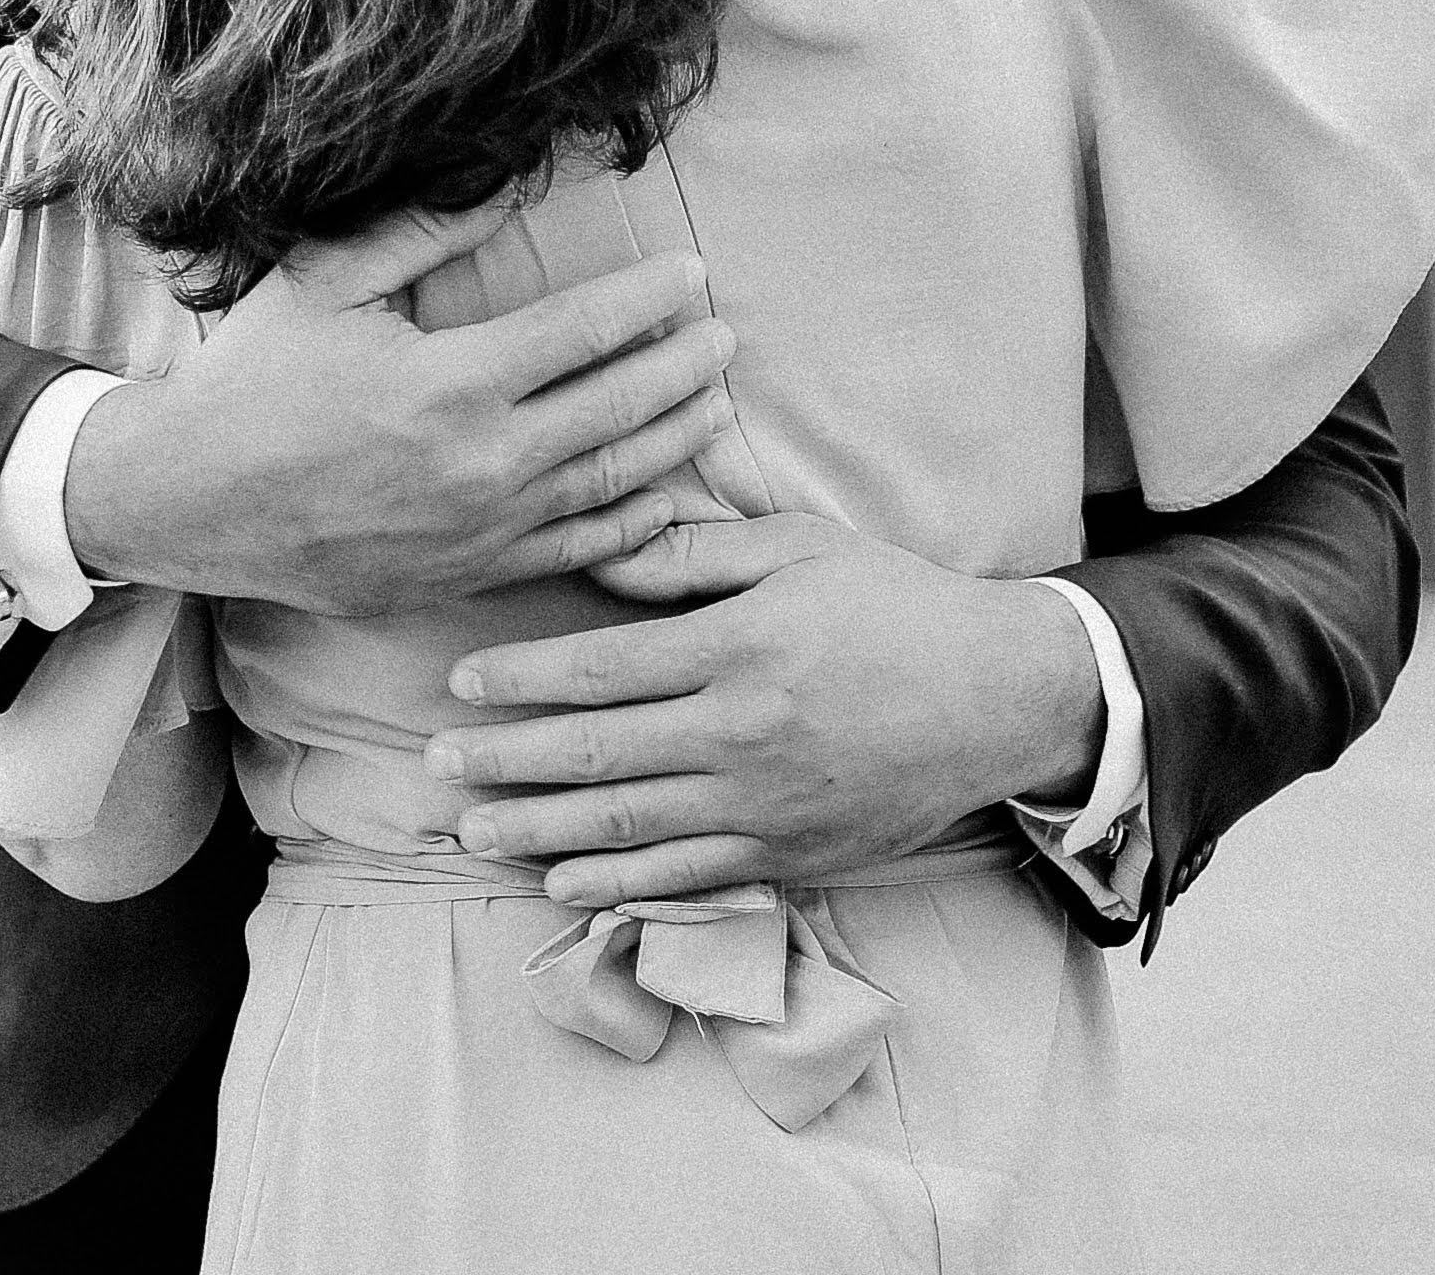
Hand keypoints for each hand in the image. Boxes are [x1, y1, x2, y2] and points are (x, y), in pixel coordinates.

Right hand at [62, 197, 735, 616]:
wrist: (188, 502)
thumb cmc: (253, 381)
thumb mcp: (325, 284)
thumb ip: (423, 234)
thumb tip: (509, 182)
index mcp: (451, 382)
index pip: (583, 332)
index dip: (649, 300)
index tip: (693, 274)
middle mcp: (479, 464)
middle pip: (617, 410)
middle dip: (683, 369)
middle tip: (727, 338)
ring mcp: (479, 531)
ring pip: (610, 485)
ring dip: (673, 442)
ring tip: (715, 405)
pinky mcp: (465, 577)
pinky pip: (573, 553)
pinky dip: (630, 525)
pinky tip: (662, 497)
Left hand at [423, 511, 1103, 908]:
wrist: (998, 697)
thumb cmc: (896, 606)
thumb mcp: (801, 548)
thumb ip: (695, 551)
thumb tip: (602, 553)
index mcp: (739, 647)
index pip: (601, 668)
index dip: (522, 679)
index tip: (462, 682)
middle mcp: (742, 733)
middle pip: (595, 754)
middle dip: (504, 761)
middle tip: (436, 764)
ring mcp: (764, 804)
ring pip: (626, 826)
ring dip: (537, 831)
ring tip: (472, 831)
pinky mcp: (788, 853)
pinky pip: (685, 877)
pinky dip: (615, 885)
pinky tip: (560, 883)